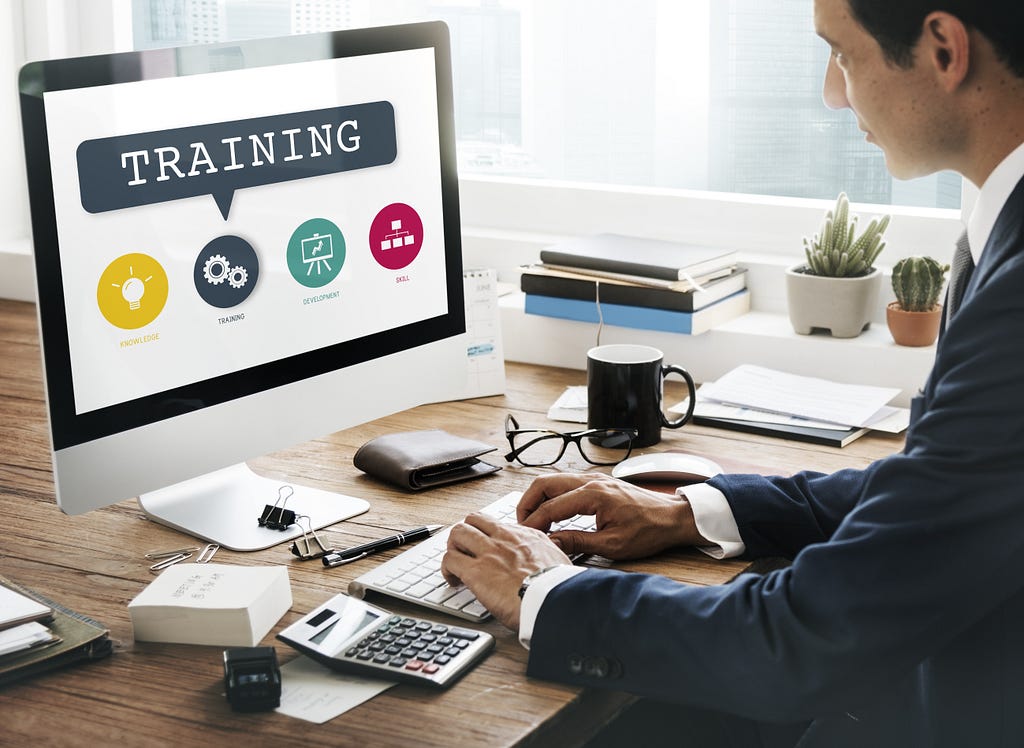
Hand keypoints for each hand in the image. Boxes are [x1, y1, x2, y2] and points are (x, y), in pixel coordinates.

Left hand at [441, 512, 571, 630]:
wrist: (554, 600)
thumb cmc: (558, 588)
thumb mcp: (559, 560)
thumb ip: (548, 555)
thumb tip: (548, 559)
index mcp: (526, 536)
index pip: (497, 524)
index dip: (487, 535)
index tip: (486, 547)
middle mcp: (505, 538)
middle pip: (474, 520)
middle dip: (465, 534)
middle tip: (464, 551)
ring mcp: (489, 552)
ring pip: (458, 533)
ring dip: (453, 548)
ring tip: (455, 564)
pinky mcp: (475, 571)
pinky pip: (449, 559)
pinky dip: (446, 569)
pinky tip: (453, 581)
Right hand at [517, 472, 706, 559]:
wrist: (673, 518)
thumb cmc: (649, 531)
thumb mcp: (612, 545)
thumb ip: (578, 542)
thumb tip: (551, 543)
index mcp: (593, 495)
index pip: (551, 507)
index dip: (533, 523)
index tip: (524, 537)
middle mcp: (591, 481)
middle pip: (544, 484)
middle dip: (527, 503)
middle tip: (522, 525)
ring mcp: (594, 479)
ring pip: (553, 480)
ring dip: (539, 498)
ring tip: (534, 521)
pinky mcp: (598, 482)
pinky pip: (566, 484)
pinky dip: (552, 496)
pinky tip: (552, 513)